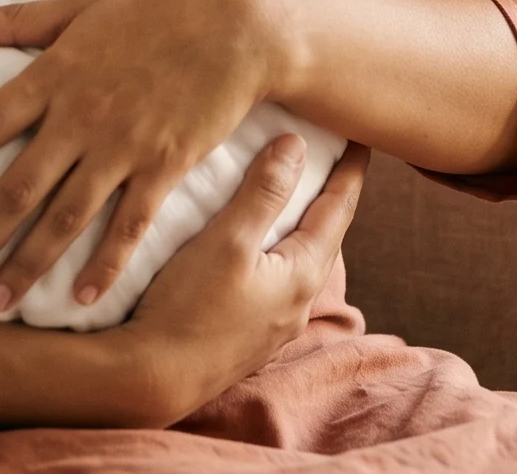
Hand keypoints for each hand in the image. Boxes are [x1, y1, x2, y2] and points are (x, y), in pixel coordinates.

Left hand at [0, 0, 287, 310]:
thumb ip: (13, 19)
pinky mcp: (164, 168)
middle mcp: (79, 119)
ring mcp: (122, 148)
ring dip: (26, 265)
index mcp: (51, 75)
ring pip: (64, 219)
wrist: (237, 26)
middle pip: (15, 189)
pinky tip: (80, 301)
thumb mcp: (78, 6)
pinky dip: (105, 266)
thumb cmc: (154, 10)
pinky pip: (128, 227)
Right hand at [119, 137, 367, 422]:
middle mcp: (298, 301)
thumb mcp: (227, 241)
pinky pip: (274, 280)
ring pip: (299, 260)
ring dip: (301, 224)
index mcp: (303, 274)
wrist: (152, 379)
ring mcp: (274, 323)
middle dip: (330, 196)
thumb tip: (296, 145)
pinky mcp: (248, 334)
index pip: (339, 209)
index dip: (351, 170)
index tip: (364, 136)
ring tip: (295, 195)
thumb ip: (263, 193)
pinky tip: (256, 247)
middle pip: (324, 236)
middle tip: (331, 157)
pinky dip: (275, 250)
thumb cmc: (188, 307)